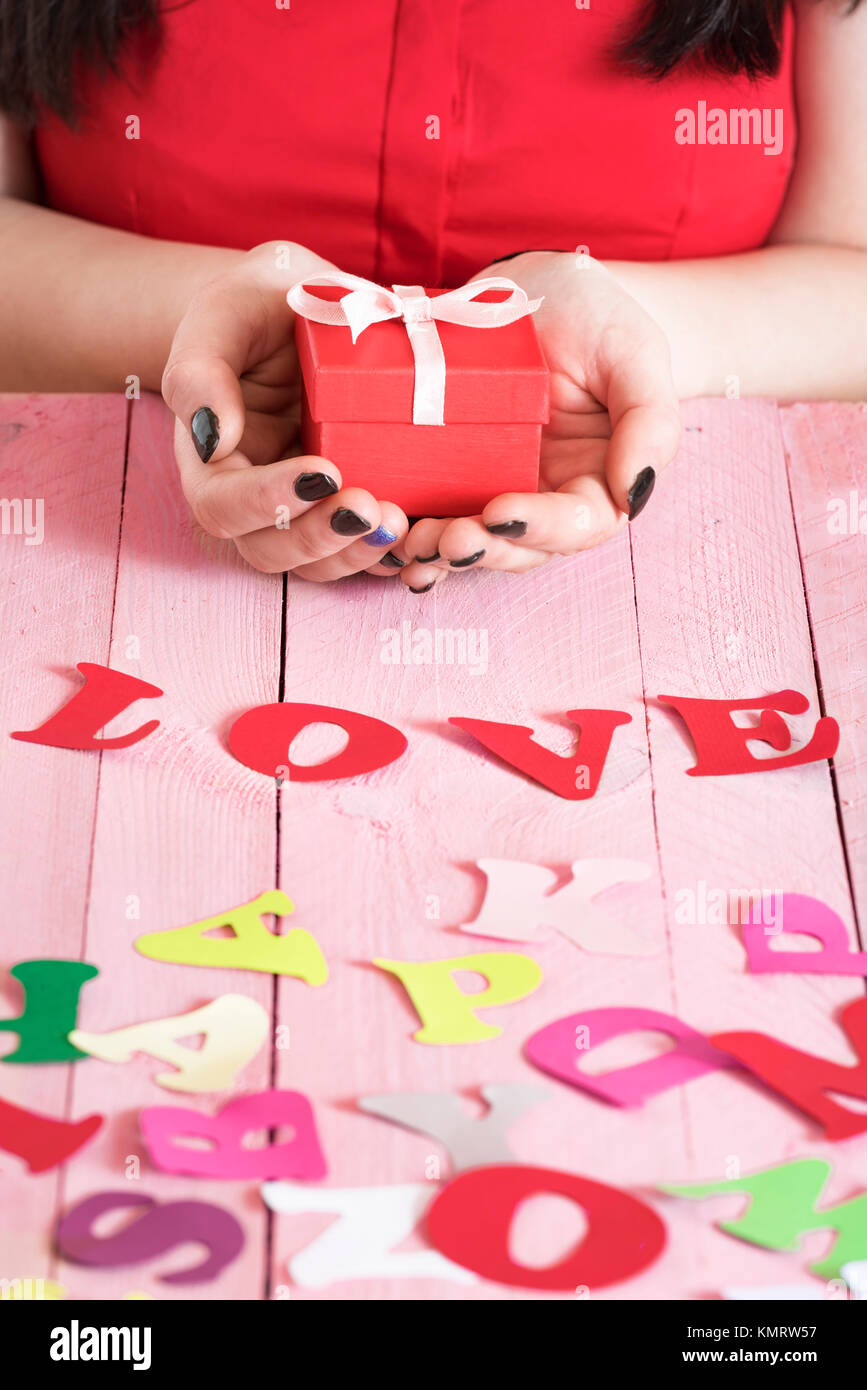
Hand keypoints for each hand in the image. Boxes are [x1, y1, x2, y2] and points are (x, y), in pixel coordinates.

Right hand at [162, 242, 407, 578]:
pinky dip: (391, 553)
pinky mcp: (351, 507)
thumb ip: (201, 369)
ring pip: (318, 563)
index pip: (221, 507)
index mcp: (213, 461)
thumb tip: (215, 436)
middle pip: (270, 550)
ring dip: (357, 554)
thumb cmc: (257, 307)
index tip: (321, 472)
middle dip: (320, 538)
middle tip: (371, 508)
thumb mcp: (223, 313)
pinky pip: (365, 551)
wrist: (311, 306)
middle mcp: (254, 498)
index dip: (267, 502)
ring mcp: (304, 510)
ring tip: (399, 522)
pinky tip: (421, 534)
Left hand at [398, 251, 680, 589]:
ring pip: (469, 539)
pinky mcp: (447, 472)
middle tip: (445, 540)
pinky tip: (383, 533)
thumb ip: (650, 424)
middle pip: (516, 546)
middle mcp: (542, 498)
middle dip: (480, 549)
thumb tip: (635, 495)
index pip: (575, 524)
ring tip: (411, 544)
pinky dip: (407, 531)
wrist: (542, 288)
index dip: (539, 527)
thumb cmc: (600, 318)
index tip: (501, 513)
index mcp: (595, 483)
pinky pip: (429, 510)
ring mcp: (492, 488)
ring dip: (439, 551)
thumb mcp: (637, 355)